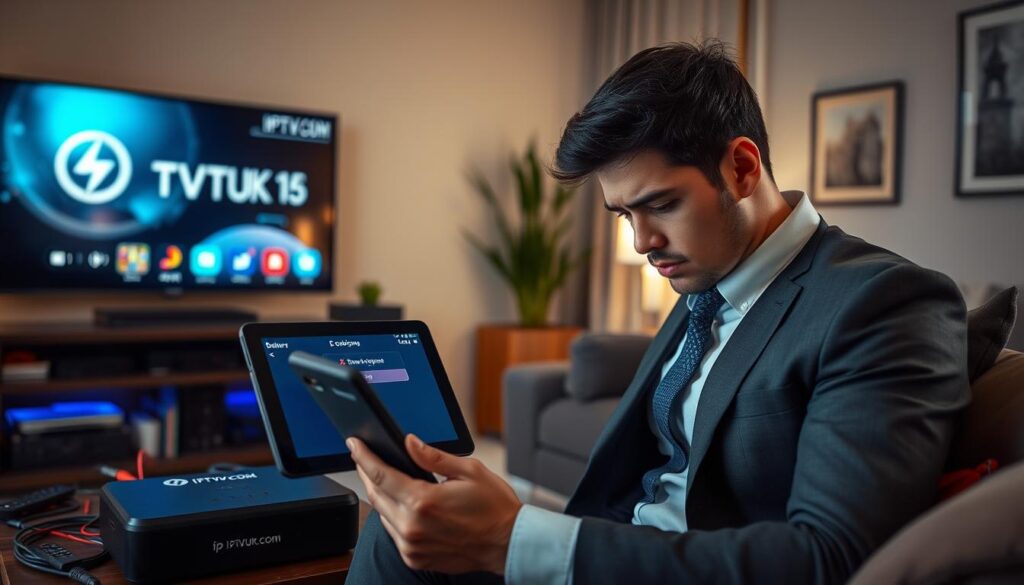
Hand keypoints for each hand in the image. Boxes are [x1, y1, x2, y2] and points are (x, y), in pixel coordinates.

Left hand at [348, 434, 522, 574]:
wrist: (508, 544)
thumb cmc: (495, 508)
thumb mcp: (469, 471)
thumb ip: (434, 457)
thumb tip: (410, 443)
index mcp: (423, 501)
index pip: (381, 475)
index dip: (364, 457)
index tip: (354, 445)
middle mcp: (412, 527)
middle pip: (375, 494)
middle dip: (367, 473)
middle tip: (364, 457)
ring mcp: (412, 546)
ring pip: (381, 515)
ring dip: (380, 495)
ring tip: (384, 478)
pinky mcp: (415, 558)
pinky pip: (394, 532)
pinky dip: (393, 516)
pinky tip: (402, 504)